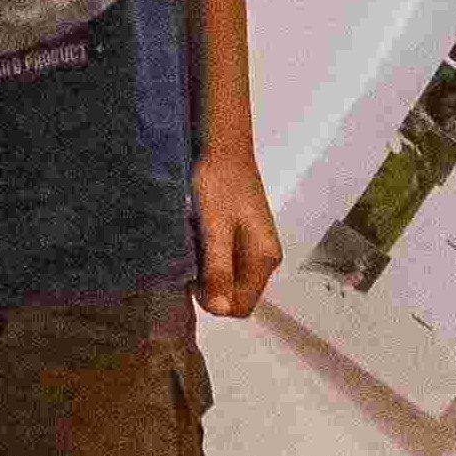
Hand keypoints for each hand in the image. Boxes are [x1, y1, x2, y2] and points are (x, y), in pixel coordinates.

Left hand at [192, 149, 277, 320]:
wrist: (222, 145)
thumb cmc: (218, 183)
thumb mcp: (214, 228)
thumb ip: (218, 268)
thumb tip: (219, 310)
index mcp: (265, 259)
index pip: (241, 306)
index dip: (215, 301)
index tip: (194, 278)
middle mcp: (265, 258)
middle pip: (235, 293)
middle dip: (210, 285)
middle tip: (190, 258)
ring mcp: (254, 247)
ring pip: (228, 277)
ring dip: (207, 270)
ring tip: (192, 245)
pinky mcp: (242, 236)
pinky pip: (225, 261)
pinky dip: (209, 256)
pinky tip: (196, 237)